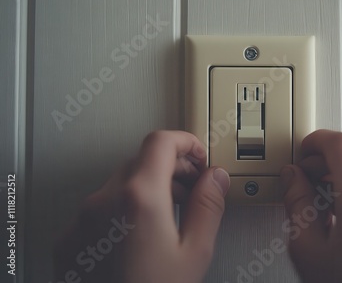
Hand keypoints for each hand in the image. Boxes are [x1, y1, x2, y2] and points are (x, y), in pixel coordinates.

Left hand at [53, 131, 229, 282]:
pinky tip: (142, 233)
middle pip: (142, 160)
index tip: (199, 155)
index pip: (162, 142)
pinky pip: (101, 205)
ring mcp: (83, 219)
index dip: (186, 142)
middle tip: (194, 185)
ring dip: (149, 185)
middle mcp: (104, 201)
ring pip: (121, 181)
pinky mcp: (72, 238)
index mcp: (139, 198)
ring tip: (172, 211)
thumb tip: (216, 178)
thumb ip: (209, 205)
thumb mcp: (194, 252)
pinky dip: (125, 206)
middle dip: (172, 166)